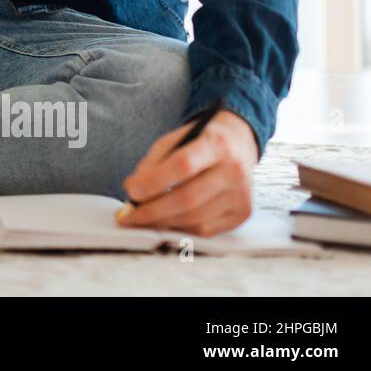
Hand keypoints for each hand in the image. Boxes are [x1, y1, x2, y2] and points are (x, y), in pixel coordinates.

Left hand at [116, 110, 258, 236]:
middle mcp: (235, 170)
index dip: (154, 181)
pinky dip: (180, 228)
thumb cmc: (198, 143)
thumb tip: (133, 191)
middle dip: (153, 211)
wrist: (237, 144)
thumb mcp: (174, 140)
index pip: (183, 165)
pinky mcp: (243, 213)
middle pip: (188, 198)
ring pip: (195, 218)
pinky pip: (206, 230)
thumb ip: (153, 163)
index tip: (130, 192)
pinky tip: (164, 223)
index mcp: (216, 144)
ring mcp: (242, 194)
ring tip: (141, 221)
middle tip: (128, 217)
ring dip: (163, 223)